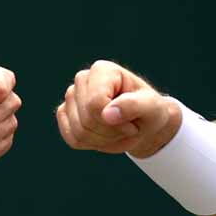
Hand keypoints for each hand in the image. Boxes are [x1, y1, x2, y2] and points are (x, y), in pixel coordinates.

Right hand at [56, 60, 181, 157]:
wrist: (142, 121)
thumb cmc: (148, 110)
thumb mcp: (151, 107)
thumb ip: (133, 106)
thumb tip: (107, 114)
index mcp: (102, 70)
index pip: (95, 104)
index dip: (116, 122)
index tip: (133, 122)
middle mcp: (82, 79)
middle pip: (87, 120)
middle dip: (111, 133)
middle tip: (127, 128)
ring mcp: (71, 96)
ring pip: (79, 132)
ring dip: (103, 140)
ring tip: (118, 131)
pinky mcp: (64, 113)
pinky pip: (72, 139)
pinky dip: (91, 144)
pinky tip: (104, 135)